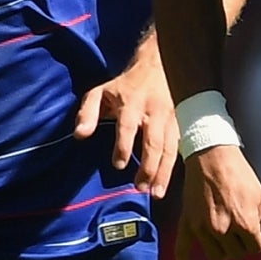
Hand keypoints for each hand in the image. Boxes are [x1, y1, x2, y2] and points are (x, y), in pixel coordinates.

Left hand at [75, 59, 176, 197]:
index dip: (124, 146)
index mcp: (132, 102)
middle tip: (140, 188)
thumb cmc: (125, 85)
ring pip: (170, 148)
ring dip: (163, 172)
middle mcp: (154, 111)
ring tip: (156, 194)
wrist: (159, 66)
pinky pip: (179, 148)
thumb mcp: (101, 92)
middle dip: (148, 166)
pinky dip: (174, 167)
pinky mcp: (181, 124)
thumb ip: (88, 113)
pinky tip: (168, 183)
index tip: (119, 165)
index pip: (128, 126)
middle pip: (153, 142)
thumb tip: (79, 135)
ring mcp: (171, 118)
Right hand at [175, 145, 260, 259]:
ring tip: (223, 234)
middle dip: (238, 244)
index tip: (251, 230)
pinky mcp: (188, 222)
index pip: (254, 248)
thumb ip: (256, 221)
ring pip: (215, 255)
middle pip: (235, 254)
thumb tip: (249, 237)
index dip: (254, 240)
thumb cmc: (240, 175)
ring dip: (221, 248)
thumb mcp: (259, 197)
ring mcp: (203, 228)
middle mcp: (223, 229)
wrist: (211, 155)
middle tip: (237, 228)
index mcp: (245, 223)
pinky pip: (183, 249)